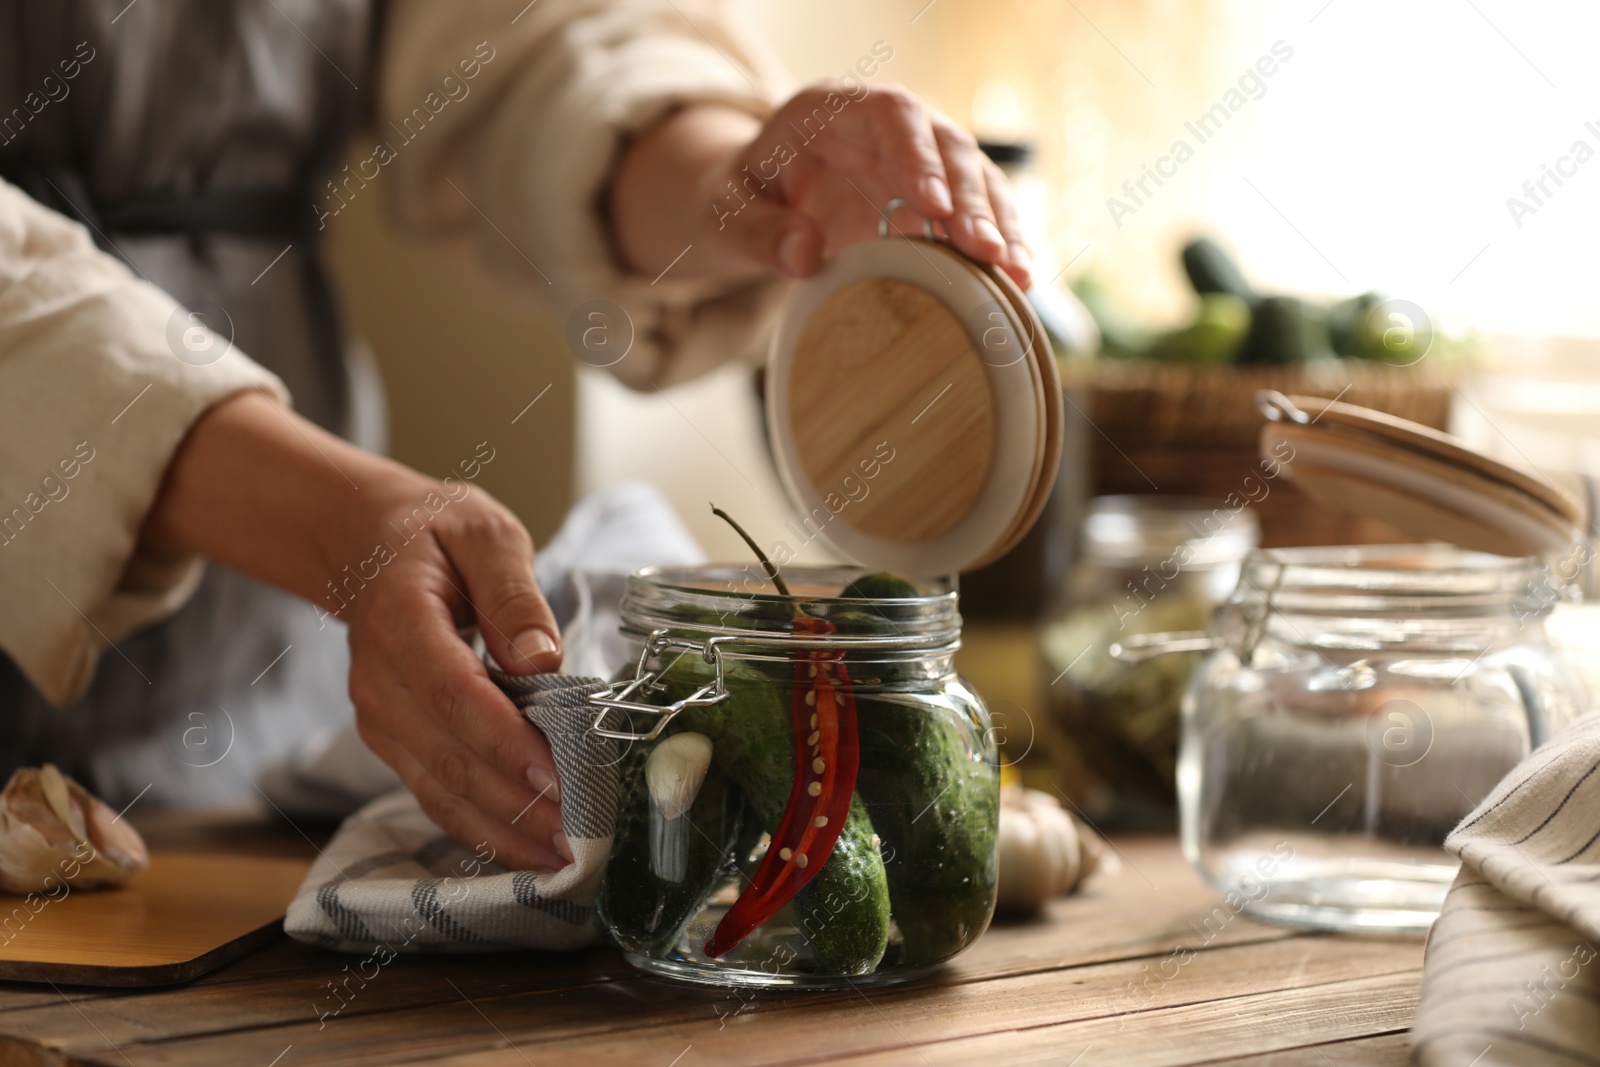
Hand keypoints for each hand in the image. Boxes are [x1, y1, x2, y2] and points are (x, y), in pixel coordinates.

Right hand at [144, 391, 569, 870]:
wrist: (362, 542)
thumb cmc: (434, 533)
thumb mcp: (483, 532)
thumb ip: (513, 592)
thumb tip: (541, 657)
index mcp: (400, 620)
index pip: (453, 694)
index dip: (505, 742)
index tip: (558, 778)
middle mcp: (378, 679)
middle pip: (449, 756)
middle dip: (518, 804)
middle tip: (583, 836)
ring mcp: (379, 716)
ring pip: (440, 788)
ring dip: (504, 830)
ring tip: (567, 859)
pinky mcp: (392, 739)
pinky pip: (434, 793)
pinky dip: (480, 828)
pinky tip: (528, 851)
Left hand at [611, 86, 1031, 288]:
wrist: (749, 208)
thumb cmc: (737, 200)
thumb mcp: (725, 215)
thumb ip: (756, 231)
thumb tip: (803, 254)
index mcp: (834, 109)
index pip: (891, 113)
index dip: (917, 154)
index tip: (933, 204)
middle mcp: (887, 129)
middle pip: (946, 148)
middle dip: (970, 201)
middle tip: (985, 252)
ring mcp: (917, 163)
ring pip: (974, 181)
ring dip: (997, 225)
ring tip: (1015, 273)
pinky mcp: (933, 202)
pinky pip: (976, 216)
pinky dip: (997, 244)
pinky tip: (1016, 280)